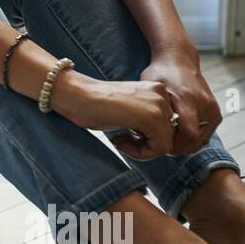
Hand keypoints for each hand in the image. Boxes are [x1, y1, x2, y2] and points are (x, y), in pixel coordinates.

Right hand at [47, 71, 176, 159]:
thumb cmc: (94, 105)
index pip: (168, 126)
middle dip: (146, 144)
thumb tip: (165, 144)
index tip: (126, 135)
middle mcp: (163, 95)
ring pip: (166, 144)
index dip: (148, 138)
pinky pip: (159, 149)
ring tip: (120, 141)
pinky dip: (140, 153)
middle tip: (121, 140)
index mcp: (157, 90)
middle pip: (169, 136)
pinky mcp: (152, 118)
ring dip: (142, 150)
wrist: (75, 95)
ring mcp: (159, 105)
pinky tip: (119, 141)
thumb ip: (147, 119)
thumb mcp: (129, 109)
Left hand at [139, 51, 222, 154]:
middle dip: (174, 148)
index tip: (157, 142)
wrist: (179, 60)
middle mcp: (206, 106)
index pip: (188, 136)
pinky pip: (203, 137)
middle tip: (158, 142)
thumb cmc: (161, 73)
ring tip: (165, 136)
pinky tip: (175, 132)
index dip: (172, 145)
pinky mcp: (215, 115)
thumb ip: (153, 109)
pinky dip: (190, 139)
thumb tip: (150, 133)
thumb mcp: (151, 88)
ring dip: (182, 145)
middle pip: (193, 143)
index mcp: (189, 100)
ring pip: (198, 142)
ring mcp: (213, 111)